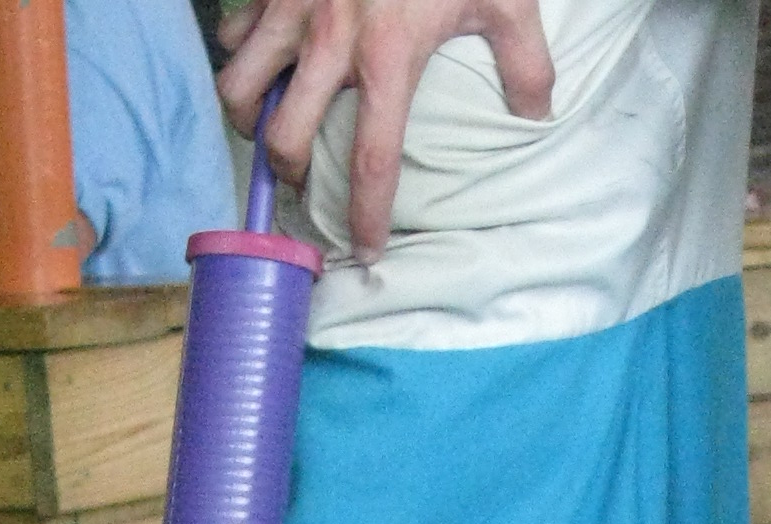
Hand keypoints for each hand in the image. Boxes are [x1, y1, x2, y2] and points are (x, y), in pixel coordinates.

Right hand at [218, 0, 554, 256]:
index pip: (371, 163)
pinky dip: (240, 52)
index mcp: (387, 59)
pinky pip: (234, 30)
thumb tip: (535, 114)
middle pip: (283, 138)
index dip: (365, 216)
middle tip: (304, 177)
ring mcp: (291, 9)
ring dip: (248, 117)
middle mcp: (330, 42)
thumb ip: (525, 63)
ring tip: (268, 125)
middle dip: (289, 171)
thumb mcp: (506, 0)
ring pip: (238, 87)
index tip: (362, 251)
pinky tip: (261, 58)